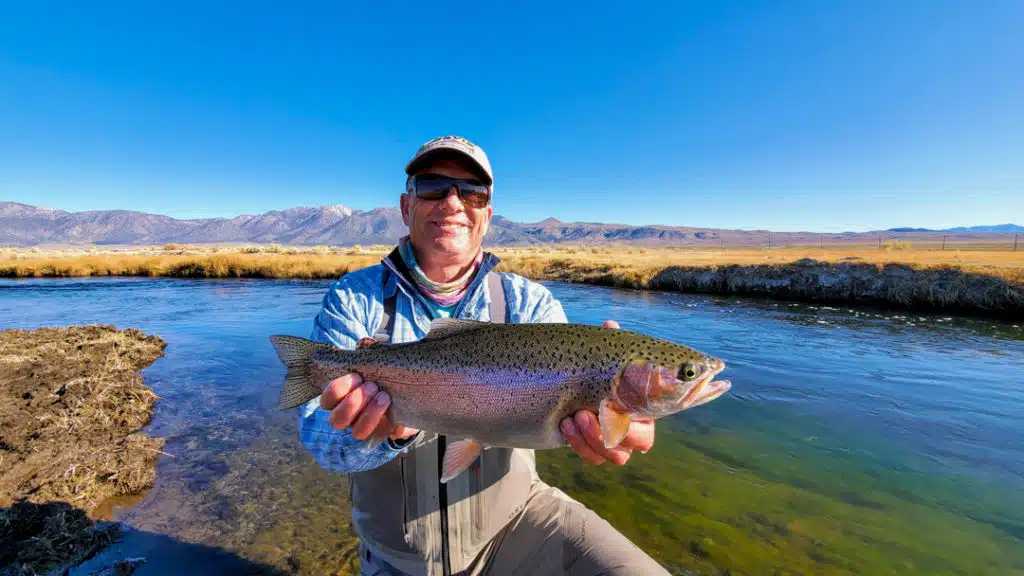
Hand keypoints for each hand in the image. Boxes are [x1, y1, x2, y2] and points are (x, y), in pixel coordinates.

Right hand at [318, 338, 419, 442]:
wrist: (411, 391)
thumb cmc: (387, 374)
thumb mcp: (379, 360)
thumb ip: (370, 351)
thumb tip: (363, 344)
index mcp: (342, 399)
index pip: (327, 401)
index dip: (336, 390)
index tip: (356, 375)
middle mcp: (349, 417)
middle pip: (336, 420)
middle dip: (352, 403)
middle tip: (371, 386)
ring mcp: (365, 427)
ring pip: (356, 432)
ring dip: (369, 413)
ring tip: (384, 396)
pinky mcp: (382, 434)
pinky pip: (378, 436)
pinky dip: (384, 420)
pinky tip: (393, 407)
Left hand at [559, 320, 655, 465]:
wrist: (565, 384)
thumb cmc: (591, 369)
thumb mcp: (598, 356)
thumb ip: (608, 344)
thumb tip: (610, 326)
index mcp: (642, 404)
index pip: (655, 420)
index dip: (639, 423)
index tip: (618, 405)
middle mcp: (633, 426)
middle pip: (640, 442)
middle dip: (615, 432)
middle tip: (586, 413)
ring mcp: (613, 442)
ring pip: (615, 456)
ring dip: (592, 438)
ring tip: (572, 417)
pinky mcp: (593, 449)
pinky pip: (594, 458)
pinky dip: (578, 444)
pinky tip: (565, 425)